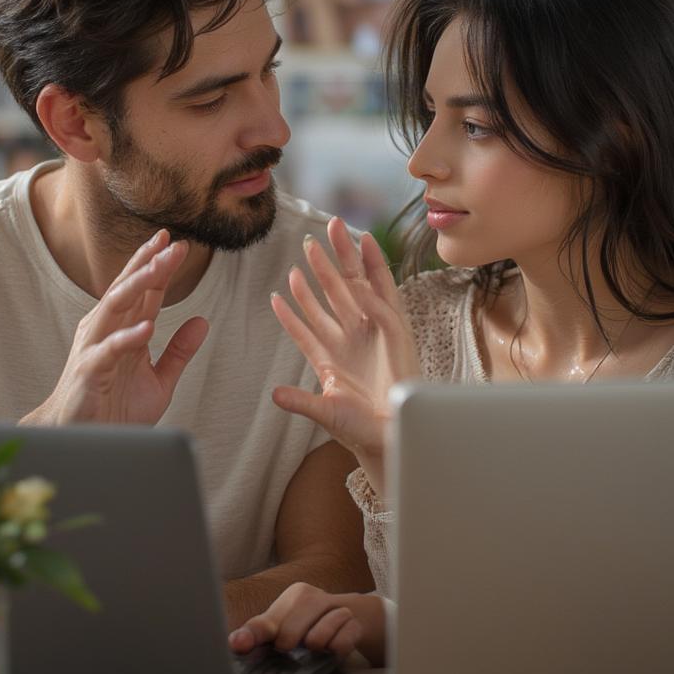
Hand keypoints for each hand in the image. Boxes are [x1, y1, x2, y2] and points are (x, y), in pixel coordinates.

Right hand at [26, 230, 208, 425]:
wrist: (82, 442)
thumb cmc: (114, 409)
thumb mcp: (159, 380)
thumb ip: (178, 351)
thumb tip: (203, 321)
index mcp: (124, 329)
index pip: (143, 291)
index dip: (158, 266)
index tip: (176, 243)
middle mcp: (106, 331)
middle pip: (128, 289)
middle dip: (149, 264)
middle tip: (170, 243)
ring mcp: (95, 348)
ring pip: (114, 307)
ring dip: (137, 285)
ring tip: (159, 267)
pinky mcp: (89, 372)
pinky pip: (107, 350)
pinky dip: (127, 338)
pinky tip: (146, 327)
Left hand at [229, 582, 386, 664]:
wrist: (359, 617)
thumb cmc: (316, 624)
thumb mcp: (290, 625)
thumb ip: (263, 633)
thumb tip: (235, 642)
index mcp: (293, 596)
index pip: (267, 620)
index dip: (253, 635)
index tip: (239, 645)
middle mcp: (313, 597)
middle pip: (289, 631)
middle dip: (288, 644)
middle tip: (290, 648)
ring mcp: (337, 608)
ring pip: (317, 636)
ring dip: (314, 646)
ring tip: (316, 646)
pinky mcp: (356, 622)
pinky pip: (342, 643)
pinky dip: (337, 649)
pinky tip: (336, 646)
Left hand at [271, 217, 418, 496]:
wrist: (391, 441)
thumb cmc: (361, 429)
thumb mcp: (326, 411)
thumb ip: (301, 402)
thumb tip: (274, 395)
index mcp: (332, 355)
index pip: (309, 323)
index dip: (295, 304)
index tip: (279, 288)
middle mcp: (354, 338)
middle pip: (336, 292)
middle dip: (324, 265)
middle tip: (309, 240)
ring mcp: (375, 335)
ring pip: (360, 288)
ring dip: (348, 262)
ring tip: (336, 233)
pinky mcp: (398, 340)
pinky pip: (385, 312)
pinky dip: (374, 296)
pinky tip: (360, 282)